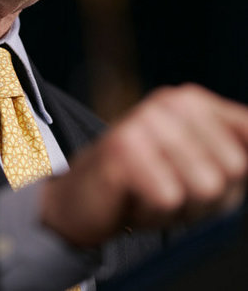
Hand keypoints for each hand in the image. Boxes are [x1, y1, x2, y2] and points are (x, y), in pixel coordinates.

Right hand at [41, 84, 247, 247]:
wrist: (81, 198)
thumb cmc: (147, 183)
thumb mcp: (202, 167)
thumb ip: (239, 152)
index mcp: (191, 100)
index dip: (235, 175)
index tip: (202, 177)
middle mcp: (168, 102)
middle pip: (232, 169)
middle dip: (208, 196)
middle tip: (169, 187)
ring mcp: (144, 121)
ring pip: (204, 186)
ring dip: (180, 207)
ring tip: (150, 192)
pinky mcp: (122, 148)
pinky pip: (169, 198)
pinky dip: (154, 212)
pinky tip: (133, 198)